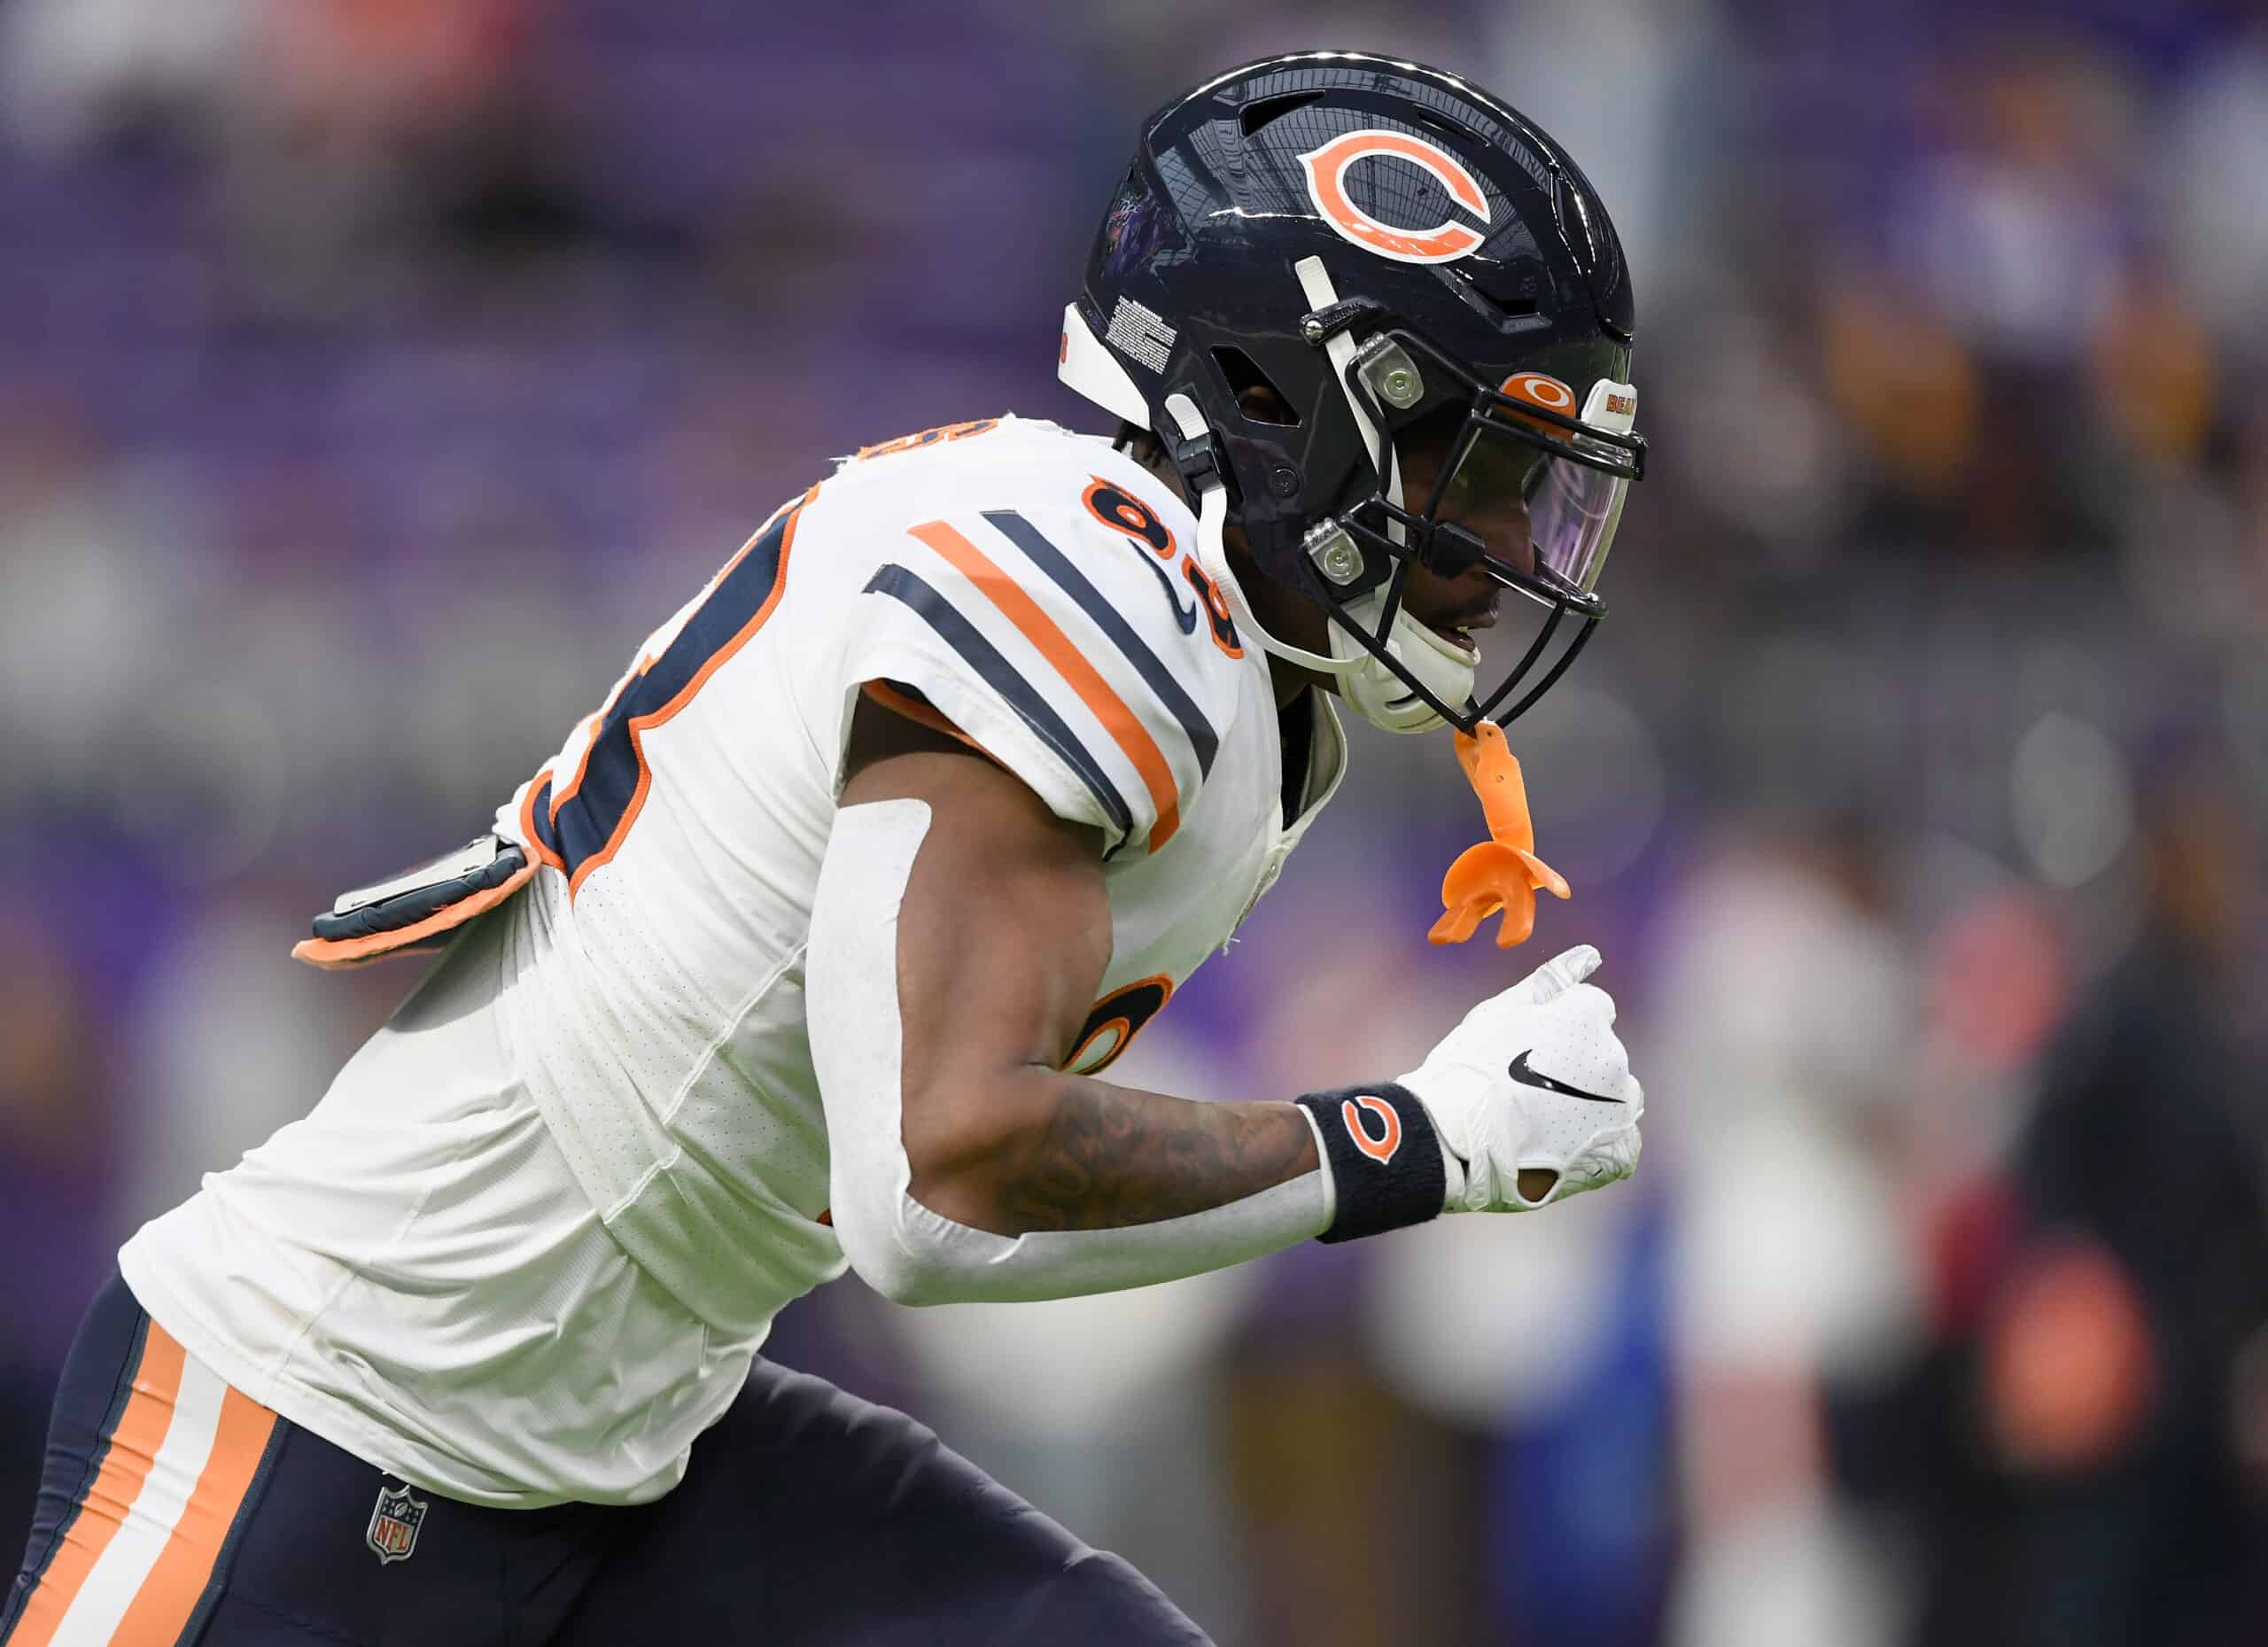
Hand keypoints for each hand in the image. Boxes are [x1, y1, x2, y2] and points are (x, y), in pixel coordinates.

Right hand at [1399, 945, 1642, 1211]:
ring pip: (1617, 1094)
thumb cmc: (1474, 1064)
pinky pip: (1623, 1139)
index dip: (1560, 1027)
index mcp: (1589, 1014)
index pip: (1593, 1009)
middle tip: (1529, 1085)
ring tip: (1545, 1118)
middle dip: (1576, 1063)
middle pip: (1602, 1052)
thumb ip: (1552, 978)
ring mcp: (1619, 1103)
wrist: (1462, 1134)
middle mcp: (1613, 1054)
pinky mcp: (1618, 1147)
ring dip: (1593, 1100)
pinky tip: (1565, 1142)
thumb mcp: (1504, 1008)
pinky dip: (1600, 1139)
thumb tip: (1590, 954)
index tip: (1532, 1047)